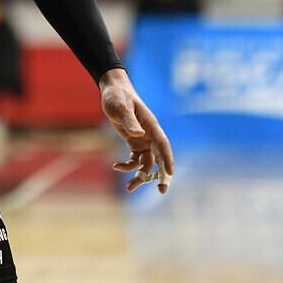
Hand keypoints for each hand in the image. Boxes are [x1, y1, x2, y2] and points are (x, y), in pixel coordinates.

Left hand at [98, 69, 173, 194]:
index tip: (170, 173)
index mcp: (151, 126)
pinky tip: (116, 166)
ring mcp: (143, 140)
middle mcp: (150, 135)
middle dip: (161, 176)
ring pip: (146, 163)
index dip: (167, 159)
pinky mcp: (134, 143)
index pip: (163, 144)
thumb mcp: (121, 107)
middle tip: (161, 192)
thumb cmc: (118, 96)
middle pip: (159, 158)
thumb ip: (129, 121)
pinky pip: (135, 160)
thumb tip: (138, 135)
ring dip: (140, 176)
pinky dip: (128, 166)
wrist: (112, 91)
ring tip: (129, 188)